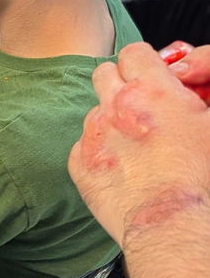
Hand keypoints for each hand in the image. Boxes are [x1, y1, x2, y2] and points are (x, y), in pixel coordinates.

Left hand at [68, 42, 209, 246]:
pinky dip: (96, 153)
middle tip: (139, 105)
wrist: (173, 225)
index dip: (144, 64)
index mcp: (152, 89)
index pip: (134, 53)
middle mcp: (116, 105)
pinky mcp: (79, 163)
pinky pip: (81, 146)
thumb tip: (192, 90)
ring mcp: (93, 134)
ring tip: (135, 146)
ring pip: (94, 111)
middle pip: (105, 74)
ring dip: (110, 120)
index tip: (150, 77)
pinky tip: (120, 169)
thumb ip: (198, 96)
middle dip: (120, 83)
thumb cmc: (200, 177)